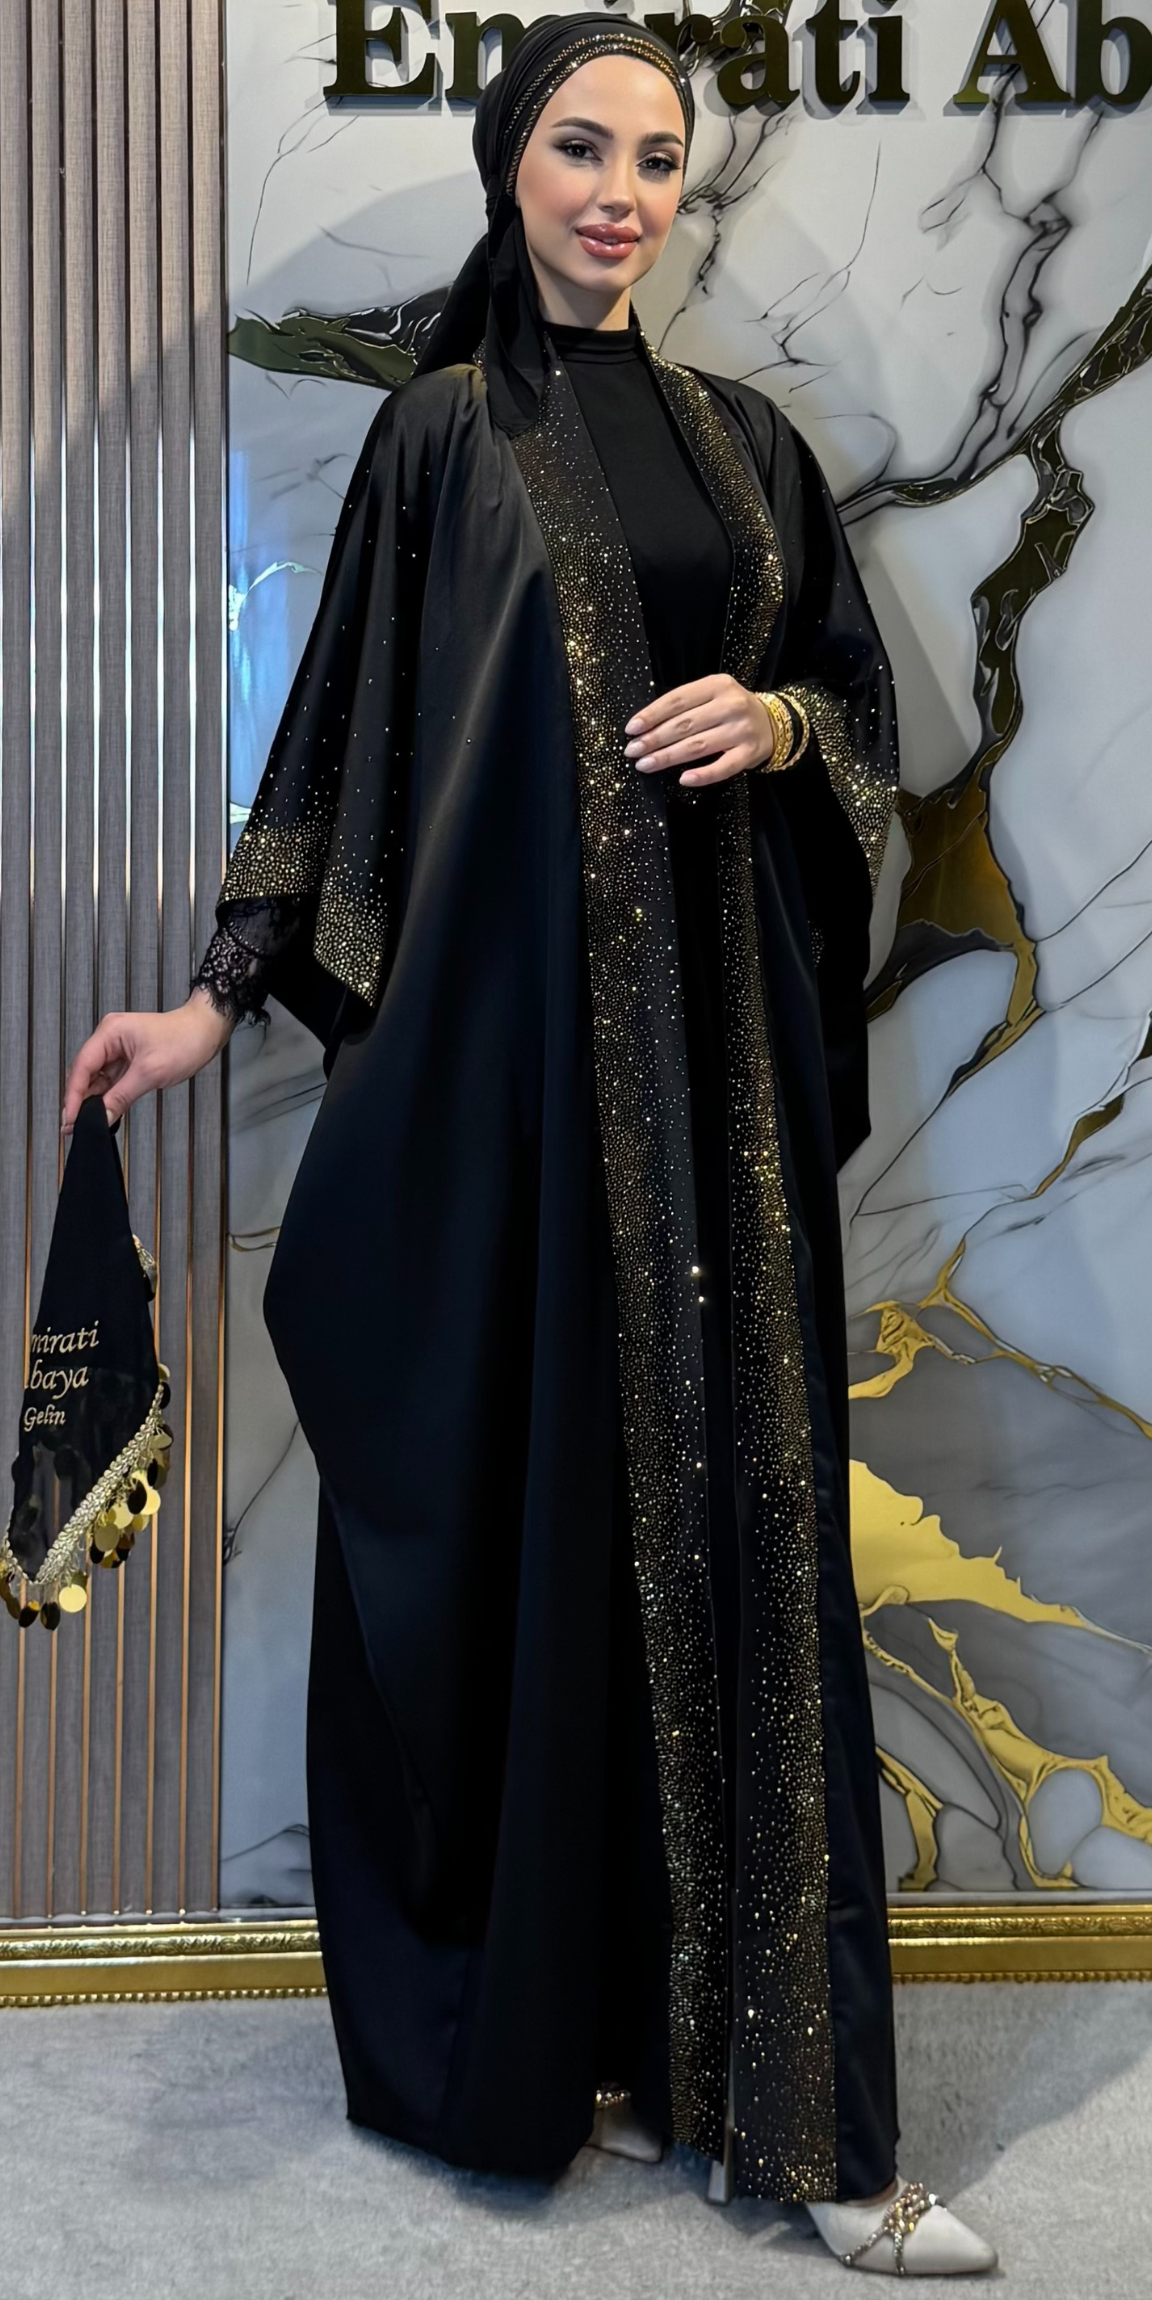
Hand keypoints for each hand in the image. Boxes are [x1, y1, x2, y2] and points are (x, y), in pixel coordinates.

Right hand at [61, 990, 234, 1134]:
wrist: (206, 1031)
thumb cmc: (184, 1040)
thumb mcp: (150, 1073)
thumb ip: (121, 1096)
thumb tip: (101, 1116)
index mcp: (110, 1032)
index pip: (82, 1066)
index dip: (74, 1095)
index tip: (69, 1118)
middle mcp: (109, 1038)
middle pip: (84, 1072)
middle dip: (79, 1099)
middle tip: (74, 1126)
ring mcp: (117, 1048)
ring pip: (96, 1078)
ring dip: (91, 1100)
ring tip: (85, 1123)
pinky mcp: (127, 1058)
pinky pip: (110, 1079)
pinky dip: (106, 1096)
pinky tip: (102, 1112)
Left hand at [624, 675, 774, 785]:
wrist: (774, 722)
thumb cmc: (732, 709)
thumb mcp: (713, 695)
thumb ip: (687, 704)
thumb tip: (646, 726)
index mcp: (717, 685)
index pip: (678, 699)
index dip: (652, 715)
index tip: (632, 729)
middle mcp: (730, 705)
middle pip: (685, 724)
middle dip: (654, 739)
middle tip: (633, 751)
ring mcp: (741, 730)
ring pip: (698, 746)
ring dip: (668, 757)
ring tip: (646, 764)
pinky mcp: (749, 753)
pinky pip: (723, 768)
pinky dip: (702, 775)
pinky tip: (683, 779)